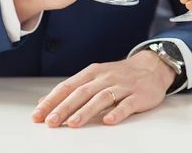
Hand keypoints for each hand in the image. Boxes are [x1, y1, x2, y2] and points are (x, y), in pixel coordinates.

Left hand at [31, 50, 175, 127]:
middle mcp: (106, 78)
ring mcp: (123, 86)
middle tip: (52, 122)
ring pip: (102, 98)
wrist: (152, 67)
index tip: (38, 115)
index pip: (68, 87)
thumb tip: (44, 102)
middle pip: (82, 92)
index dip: (52, 101)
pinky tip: (108, 121)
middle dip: (65, 108)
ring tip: (73, 124)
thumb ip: (71, 89)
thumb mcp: (94, 77)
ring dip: (86, 111)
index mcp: (92, 73)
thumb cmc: (120, 75)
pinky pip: (127, 104)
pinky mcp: (139, 95)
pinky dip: (117, 112)